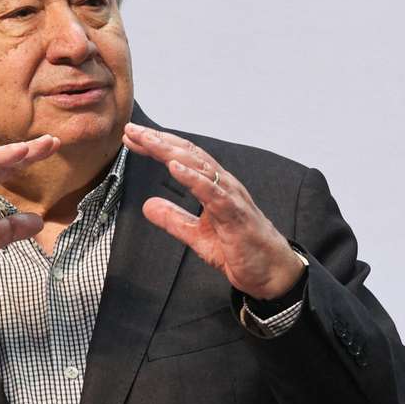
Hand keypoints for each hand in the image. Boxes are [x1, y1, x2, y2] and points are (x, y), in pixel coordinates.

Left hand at [123, 123, 303, 299]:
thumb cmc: (242, 250)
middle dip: (158, 141)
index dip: (157, 146)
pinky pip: (212, 192)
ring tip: (149, 141)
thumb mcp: (197, 235)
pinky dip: (193, 178)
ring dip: (171, 152)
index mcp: (213, 188)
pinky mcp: (235, 214)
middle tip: (133, 130)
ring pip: (199, 167)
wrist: (272, 273)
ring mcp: (231, 197)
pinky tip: (175, 167)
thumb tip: (148, 206)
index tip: (133, 138)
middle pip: (188, 155)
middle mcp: (223, 186)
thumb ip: (174, 220)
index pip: (182, 158)